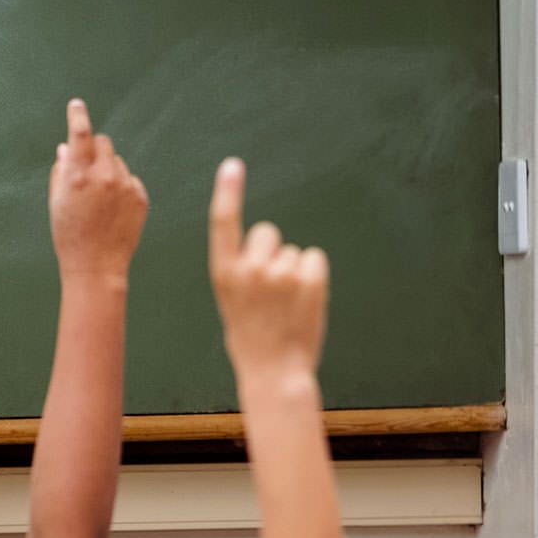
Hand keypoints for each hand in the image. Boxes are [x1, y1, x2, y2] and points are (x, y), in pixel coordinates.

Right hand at [49, 99, 148, 283]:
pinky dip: (121, 186)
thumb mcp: (56, 202)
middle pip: (104, 142)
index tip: (77, 104)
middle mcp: (104, 176)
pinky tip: (112, 210)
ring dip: (108, 170)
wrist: (97, 266)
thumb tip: (66, 148)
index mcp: (78, 176)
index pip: (79, 134)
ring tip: (99, 200)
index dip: (77, 116)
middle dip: (94, 149)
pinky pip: (130, 179)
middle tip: (86, 169)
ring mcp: (125, 186)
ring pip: (117, 162)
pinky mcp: (141, 196)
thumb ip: (61, 171)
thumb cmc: (70, 235)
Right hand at [208, 158, 329, 379]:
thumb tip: (269, 245)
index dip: (228, 192)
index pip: (223, 223)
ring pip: (293, 251)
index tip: (233, 165)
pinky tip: (304, 301)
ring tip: (287, 305)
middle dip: (271, 250)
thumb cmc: (251, 338)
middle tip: (270, 288)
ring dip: (294, 271)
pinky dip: (312, 276)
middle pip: (267, 232)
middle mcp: (250, 268)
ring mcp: (281, 273)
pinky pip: (314, 259)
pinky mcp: (310, 278)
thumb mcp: (233, 301)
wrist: (274, 372)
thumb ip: (244, 270)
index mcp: (224, 273)